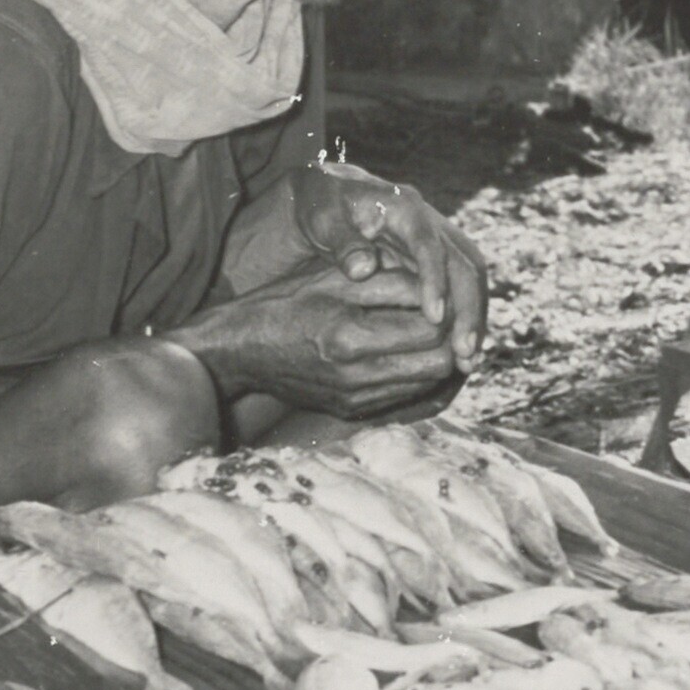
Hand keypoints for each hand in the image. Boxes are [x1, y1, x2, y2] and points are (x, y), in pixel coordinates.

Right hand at [162, 259, 466, 419]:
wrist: (241, 350)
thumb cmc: (287, 303)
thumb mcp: (334, 279)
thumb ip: (391, 282)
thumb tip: (443, 292)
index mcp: (349, 336)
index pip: (432, 329)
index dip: (448, 309)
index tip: (443, 292)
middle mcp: (354, 376)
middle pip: (438, 363)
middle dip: (449, 337)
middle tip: (443, 313)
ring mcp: (354, 399)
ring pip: (427, 382)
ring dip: (435, 356)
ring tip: (425, 328)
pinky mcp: (352, 410)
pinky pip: (405, 395)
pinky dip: (413, 372)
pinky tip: (403, 349)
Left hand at [291, 161, 487, 370]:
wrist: (317, 195)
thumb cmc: (312, 204)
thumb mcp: (316, 215)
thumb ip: (339, 239)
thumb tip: (364, 269)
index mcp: (401, 206)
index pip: (429, 244)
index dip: (435, 281)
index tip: (434, 318)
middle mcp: (427, 221)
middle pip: (465, 263)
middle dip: (468, 309)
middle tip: (463, 353)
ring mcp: (434, 240)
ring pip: (469, 279)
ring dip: (472, 319)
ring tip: (467, 361)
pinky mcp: (433, 259)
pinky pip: (460, 288)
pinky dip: (463, 319)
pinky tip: (459, 351)